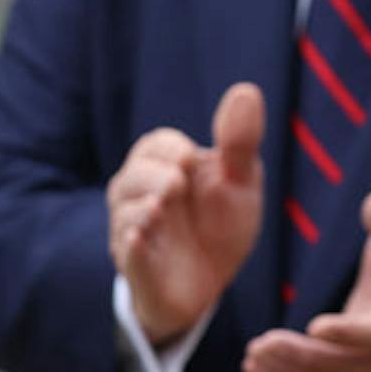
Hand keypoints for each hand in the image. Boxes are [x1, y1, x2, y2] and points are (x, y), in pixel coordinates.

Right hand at [108, 83, 264, 346]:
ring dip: (142, 208)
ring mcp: (133, 233)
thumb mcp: (241, 180)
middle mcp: (139, 197)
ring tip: (163, 206)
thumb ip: (240, 140)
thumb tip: (246, 90)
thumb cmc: (221, 222)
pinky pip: (127, 254)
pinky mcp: (136, 268)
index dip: (168, 148)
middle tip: (177, 185)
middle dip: (152, 176)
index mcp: (163, 168)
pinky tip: (141, 238)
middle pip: (130, 176)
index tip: (188, 158)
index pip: (153, 145)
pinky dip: (133, 246)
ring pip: (124, 214)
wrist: (212, 281)